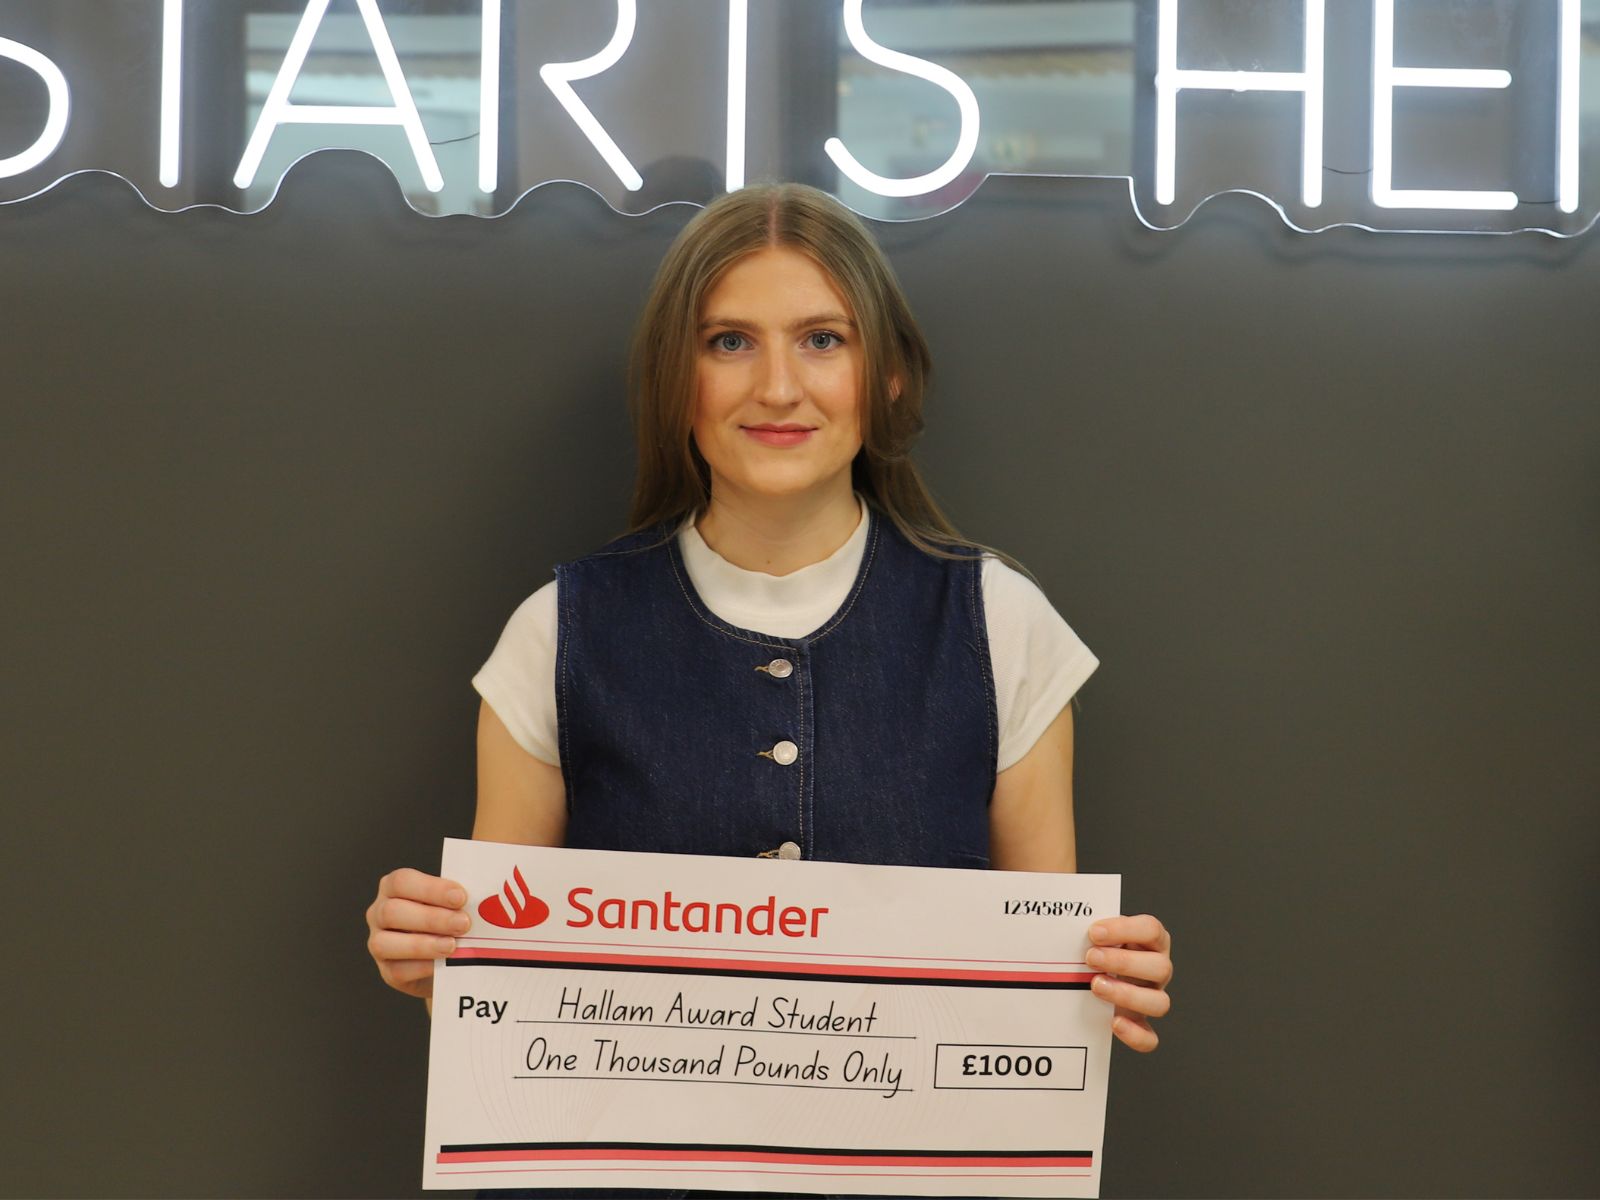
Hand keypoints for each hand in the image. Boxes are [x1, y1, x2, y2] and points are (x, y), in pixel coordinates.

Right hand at [366, 868, 470, 998]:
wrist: (449, 959)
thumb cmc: (452, 920)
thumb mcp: (454, 902)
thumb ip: (461, 894)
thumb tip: (487, 887)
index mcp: (394, 887)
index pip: (403, 881)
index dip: (431, 889)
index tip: (461, 897)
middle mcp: (380, 912)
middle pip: (393, 912)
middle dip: (432, 918)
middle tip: (464, 924)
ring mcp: (379, 943)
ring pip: (386, 943)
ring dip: (423, 944)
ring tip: (453, 946)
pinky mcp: (387, 971)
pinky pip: (397, 971)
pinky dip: (421, 967)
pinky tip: (442, 964)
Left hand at [1086, 914, 1171, 1051]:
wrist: (1085, 979)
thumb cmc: (1092, 950)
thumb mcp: (1092, 936)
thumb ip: (1087, 931)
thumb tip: (1064, 926)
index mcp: (1150, 942)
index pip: (1152, 930)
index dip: (1126, 929)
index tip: (1094, 932)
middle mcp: (1156, 970)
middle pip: (1161, 967)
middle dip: (1124, 962)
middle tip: (1091, 958)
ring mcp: (1151, 998)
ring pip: (1159, 1002)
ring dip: (1127, 994)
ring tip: (1095, 985)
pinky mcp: (1140, 1024)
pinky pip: (1149, 1038)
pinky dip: (1134, 1034)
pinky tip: (1113, 1022)